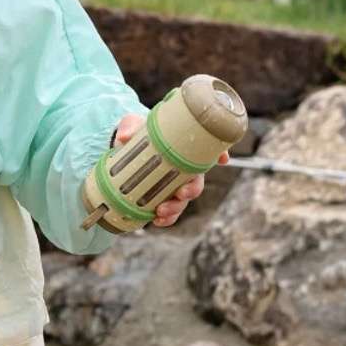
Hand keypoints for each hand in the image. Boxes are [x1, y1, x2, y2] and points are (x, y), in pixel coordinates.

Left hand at [113, 112, 229, 227]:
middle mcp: (183, 169)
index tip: (221, 159)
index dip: (219, 154)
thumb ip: (129, 127)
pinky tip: (156, 220)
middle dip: (192, 190)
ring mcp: (174, 185)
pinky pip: (170, 213)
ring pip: (183, 201)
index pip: (206, 151)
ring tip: (160, 211)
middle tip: (180, 193)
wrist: (125, 149)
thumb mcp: (133, 124)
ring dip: (176, 208)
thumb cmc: (136, 132)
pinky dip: (166, 219)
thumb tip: (123, 137)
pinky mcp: (163, 198)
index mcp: (182, 149)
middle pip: (197, 182)